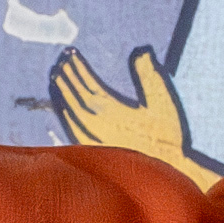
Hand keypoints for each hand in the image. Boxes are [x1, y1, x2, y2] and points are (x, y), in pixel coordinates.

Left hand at [48, 46, 208, 175]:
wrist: (167, 171)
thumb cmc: (167, 137)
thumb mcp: (163, 102)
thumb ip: (150, 76)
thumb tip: (140, 51)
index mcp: (113, 111)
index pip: (89, 86)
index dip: (79, 70)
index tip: (70, 56)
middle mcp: (99, 125)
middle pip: (76, 98)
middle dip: (68, 78)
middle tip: (59, 62)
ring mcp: (95, 140)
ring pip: (72, 114)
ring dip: (63, 94)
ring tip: (56, 79)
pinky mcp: (97, 152)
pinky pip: (73, 131)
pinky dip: (66, 117)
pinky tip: (63, 111)